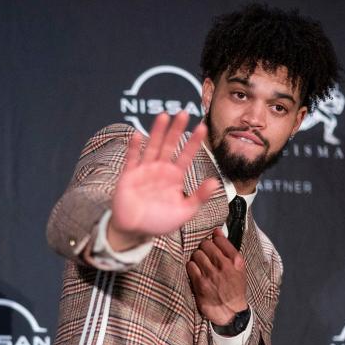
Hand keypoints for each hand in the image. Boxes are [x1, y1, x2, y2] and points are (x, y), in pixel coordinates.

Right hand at [108, 111, 219, 250]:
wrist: (135, 231)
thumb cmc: (159, 222)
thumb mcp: (184, 212)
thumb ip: (199, 197)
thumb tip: (215, 182)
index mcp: (174, 177)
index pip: (186, 155)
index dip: (194, 142)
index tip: (202, 127)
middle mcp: (160, 169)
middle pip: (169, 145)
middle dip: (176, 130)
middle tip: (184, 113)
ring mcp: (144, 170)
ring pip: (152, 147)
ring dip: (157, 132)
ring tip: (164, 116)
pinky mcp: (129, 176)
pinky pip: (132, 159)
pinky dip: (134, 147)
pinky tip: (138, 135)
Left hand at [186, 227, 246, 324]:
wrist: (230, 311)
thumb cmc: (234, 288)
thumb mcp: (239, 269)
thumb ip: (228, 250)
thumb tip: (217, 232)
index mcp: (236, 261)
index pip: (220, 239)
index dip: (213, 239)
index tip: (212, 242)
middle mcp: (224, 266)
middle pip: (205, 244)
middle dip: (204, 248)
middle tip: (205, 254)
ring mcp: (211, 274)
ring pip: (196, 254)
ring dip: (197, 257)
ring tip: (201, 264)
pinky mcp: (200, 283)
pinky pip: (190, 266)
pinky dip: (191, 267)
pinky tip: (196, 271)